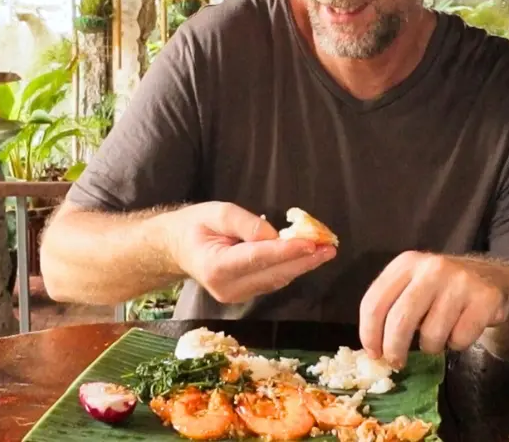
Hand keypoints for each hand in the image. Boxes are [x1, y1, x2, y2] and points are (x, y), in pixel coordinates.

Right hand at [168, 202, 336, 303]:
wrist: (178, 247)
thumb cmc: (196, 225)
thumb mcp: (216, 212)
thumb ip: (244, 222)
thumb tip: (274, 234)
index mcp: (215, 267)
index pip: (258, 258)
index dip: (287, 251)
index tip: (311, 243)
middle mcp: (227, 288)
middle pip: (273, 273)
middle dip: (304, 260)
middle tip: (330, 247)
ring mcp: (236, 295)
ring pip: (277, 280)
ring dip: (303, 265)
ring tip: (326, 250)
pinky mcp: (245, 295)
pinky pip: (273, 281)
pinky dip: (292, 268)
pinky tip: (309, 256)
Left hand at [359, 251, 508, 368]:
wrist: (494, 277)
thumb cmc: (443, 289)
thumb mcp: (414, 285)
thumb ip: (392, 307)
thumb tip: (374, 349)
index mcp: (406, 263)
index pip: (375, 302)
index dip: (369, 333)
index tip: (373, 353)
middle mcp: (432, 268)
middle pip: (400, 320)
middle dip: (394, 349)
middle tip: (396, 363)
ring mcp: (460, 281)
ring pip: (431, 335)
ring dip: (431, 346)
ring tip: (439, 335)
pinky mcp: (485, 298)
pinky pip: (459, 339)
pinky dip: (457, 344)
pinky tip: (460, 330)